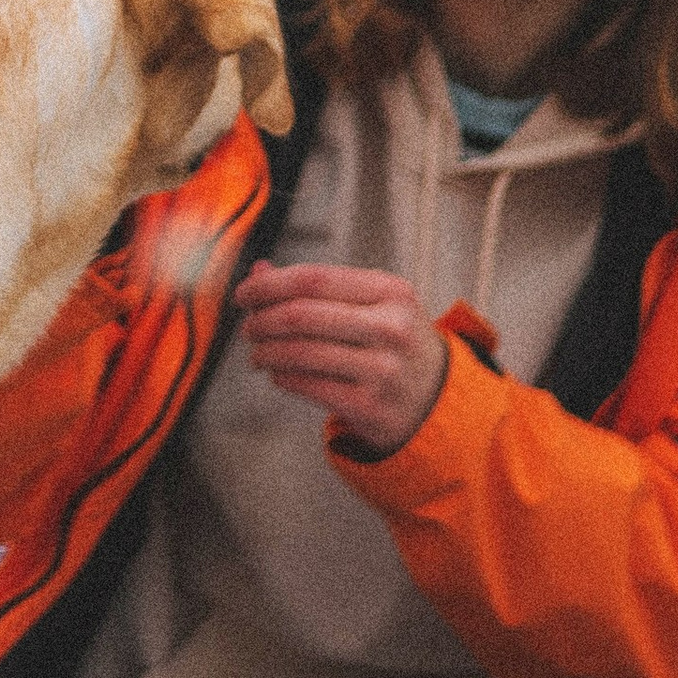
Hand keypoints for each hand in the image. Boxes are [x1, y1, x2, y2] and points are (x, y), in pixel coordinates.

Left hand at [232, 259, 449, 459]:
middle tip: (248, 326)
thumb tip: (257, 272)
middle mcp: (390, 327)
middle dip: (262, 320)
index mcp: (390, 291)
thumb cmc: (391, 341)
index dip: (270, 285)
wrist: (434, 397)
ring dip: (266, 352)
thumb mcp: (370, 303)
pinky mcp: (370, 406)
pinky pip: (307, 385)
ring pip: (300, 353)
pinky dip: (282, 377)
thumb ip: (316, 286)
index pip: (314, 278)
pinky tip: (279, 372)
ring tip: (258, 352)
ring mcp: (382, 369)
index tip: (244, 292)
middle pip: (302, 315)